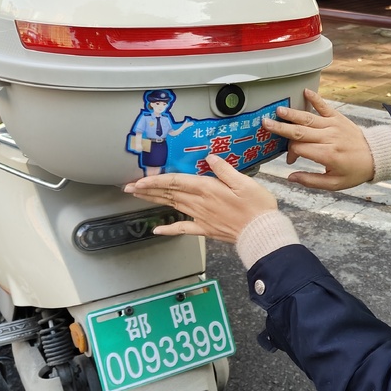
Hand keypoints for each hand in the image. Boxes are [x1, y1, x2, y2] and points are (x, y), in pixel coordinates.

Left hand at [123, 154, 277, 243]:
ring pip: (172, 206)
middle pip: (169, 193)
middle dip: (147, 189)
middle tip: (128, 187)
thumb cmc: (256, 207)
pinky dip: (169, 229)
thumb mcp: (245, 182)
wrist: (261, 232)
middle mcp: (199, 203)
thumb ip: (225, 170)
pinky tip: (157, 229)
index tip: (139, 180)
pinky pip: (183, 228)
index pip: (176, 181)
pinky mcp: (206, 228)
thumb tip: (210, 158)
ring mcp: (201, 217)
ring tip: (138, 197)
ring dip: (154, 201)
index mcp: (207, 189)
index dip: (156, 180)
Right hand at [263, 89, 374, 190]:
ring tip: (278, 110)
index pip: (300, 148)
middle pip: (300, 131)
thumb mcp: (334, 184)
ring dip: (292, 113)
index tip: (290, 159)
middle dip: (281, 127)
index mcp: (327, 155)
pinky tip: (305, 90)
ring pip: (308, 118)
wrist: (376, 156)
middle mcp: (329, 138)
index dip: (290, 153)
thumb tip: (290, 177)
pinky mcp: (339, 118)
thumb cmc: (354, 172)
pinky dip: (315, 98)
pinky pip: (325, 106)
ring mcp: (333, 125)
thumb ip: (311, 180)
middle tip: (265, 123)